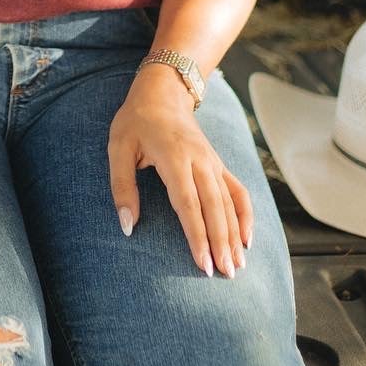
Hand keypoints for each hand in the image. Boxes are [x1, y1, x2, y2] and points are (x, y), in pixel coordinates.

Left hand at [108, 66, 251, 277]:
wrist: (163, 91)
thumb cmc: (136, 120)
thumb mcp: (118, 147)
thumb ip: (122, 186)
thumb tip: (127, 225)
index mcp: (174, 157)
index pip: (189, 204)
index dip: (197, 236)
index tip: (202, 264)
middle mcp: (200, 161)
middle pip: (215, 208)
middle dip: (221, 243)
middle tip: (226, 275)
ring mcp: (212, 162)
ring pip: (229, 203)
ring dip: (234, 235)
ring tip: (238, 266)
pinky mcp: (218, 163)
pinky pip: (237, 191)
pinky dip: (245, 215)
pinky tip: (247, 239)